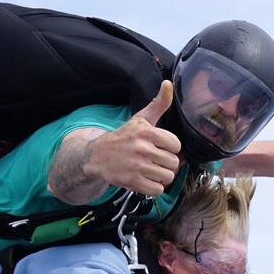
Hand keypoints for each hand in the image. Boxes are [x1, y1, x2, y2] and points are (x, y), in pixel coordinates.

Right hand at [86, 80, 181, 196]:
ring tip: (151, 171)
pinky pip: (157, 190)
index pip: (176, 146)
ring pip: (167, 177)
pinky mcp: (132, 182)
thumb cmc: (124, 137)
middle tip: (155, 161)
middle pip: (173, 163)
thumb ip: (158, 104)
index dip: (170, 148)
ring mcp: (137, 166)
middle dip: (166, 164)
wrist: (97, 156)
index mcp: (147, 132)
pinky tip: (146, 180)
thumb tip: (168, 84)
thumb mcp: (141, 119)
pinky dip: (154, 188)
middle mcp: (142, 149)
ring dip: (161, 177)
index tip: (161, 148)